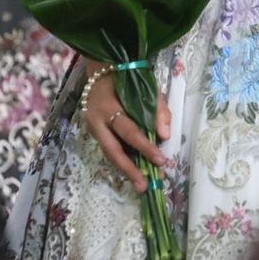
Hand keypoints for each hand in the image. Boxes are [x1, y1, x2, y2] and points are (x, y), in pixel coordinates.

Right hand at [84, 65, 171, 193]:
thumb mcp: (146, 88)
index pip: (128, 130)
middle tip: (144, 186)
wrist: (101, 73)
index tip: (160, 160)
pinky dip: (123, 161)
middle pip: (113, 150)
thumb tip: (165, 135)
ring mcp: (93, 129)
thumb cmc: (127, 80)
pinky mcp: (95, 134)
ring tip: (141, 185)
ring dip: (126, 170)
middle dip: (130, 169)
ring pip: (109, 154)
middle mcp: (96, 121)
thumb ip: (158, 109)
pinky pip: (109, 150)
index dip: (144, 147)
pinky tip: (135, 171)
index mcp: (108, 106)